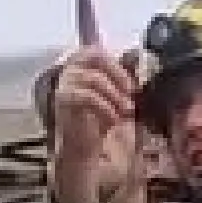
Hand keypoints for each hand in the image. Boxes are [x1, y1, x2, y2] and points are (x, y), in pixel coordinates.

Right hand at [48, 37, 136, 202]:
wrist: (80, 151)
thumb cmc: (96, 124)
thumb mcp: (113, 98)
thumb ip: (119, 82)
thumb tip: (139, 66)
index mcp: (78, 66)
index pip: (96, 51)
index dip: (117, 66)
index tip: (131, 87)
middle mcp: (67, 71)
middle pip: (95, 58)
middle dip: (118, 78)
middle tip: (130, 98)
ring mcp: (63, 85)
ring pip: (93, 79)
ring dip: (114, 96)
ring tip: (124, 113)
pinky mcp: (62, 102)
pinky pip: (86, 96)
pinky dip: (105, 107)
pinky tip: (113, 121)